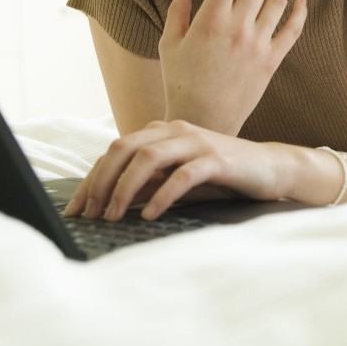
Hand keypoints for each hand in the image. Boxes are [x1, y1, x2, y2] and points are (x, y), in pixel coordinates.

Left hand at [63, 119, 286, 221]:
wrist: (271, 167)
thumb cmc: (220, 175)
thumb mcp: (177, 177)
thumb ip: (148, 182)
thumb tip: (109, 202)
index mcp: (162, 131)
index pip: (116, 150)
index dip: (92, 178)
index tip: (75, 209)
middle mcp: (175, 130)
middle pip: (124, 147)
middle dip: (101, 181)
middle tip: (88, 213)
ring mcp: (197, 142)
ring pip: (149, 157)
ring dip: (125, 188)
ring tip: (113, 215)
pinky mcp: (217, 159)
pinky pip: (183, 174)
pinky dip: (162, 195)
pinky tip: (150, 215)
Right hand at [159, 0, 307, 134]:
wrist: (203, 121)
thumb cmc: (180, 82)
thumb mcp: (169, 43)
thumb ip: (178, 9)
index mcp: (210, 21)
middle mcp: (238, 29)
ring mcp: (258, 45)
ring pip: (279, 0)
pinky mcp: (272, 61)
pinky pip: (293, 29)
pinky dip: (300, 10)